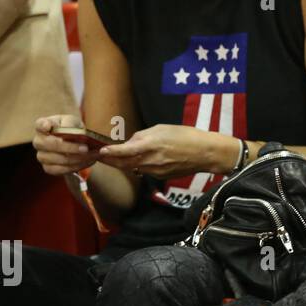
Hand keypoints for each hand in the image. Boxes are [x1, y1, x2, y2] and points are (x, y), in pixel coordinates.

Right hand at [34, 115, 102, 175]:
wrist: (75, 140)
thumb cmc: (71, 128)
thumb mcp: (73, 121)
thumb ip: (70, 124)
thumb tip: (73, 132)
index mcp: (43, 126)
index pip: (40, 124)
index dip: (43, 125)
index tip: (47, 126)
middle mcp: (39, 141)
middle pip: (50, 145)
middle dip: (69, 147)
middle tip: (85, 148)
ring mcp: (42, 156)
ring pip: (58, 159)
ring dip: (78, 158)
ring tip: (92, 155)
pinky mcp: (49, 168)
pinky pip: (61, 170)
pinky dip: (77, 166)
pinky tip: (88, 161)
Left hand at [97, 124, 232, 179]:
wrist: (205, 153)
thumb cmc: (186, 136)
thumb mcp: (162, 128)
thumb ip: (143, 136)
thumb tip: (130, 143)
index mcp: (150, 146)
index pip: (124, 151)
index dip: (110, 152)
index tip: (100, 151)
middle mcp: (150, 161)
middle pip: (123, 164)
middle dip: (111, 161)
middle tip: (100, 157)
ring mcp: (155, 171)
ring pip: (133, 168)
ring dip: (123, 163)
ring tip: (115, 158)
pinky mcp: (160, 177)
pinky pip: (145, 171)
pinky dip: (139, 166)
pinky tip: (140, 160)